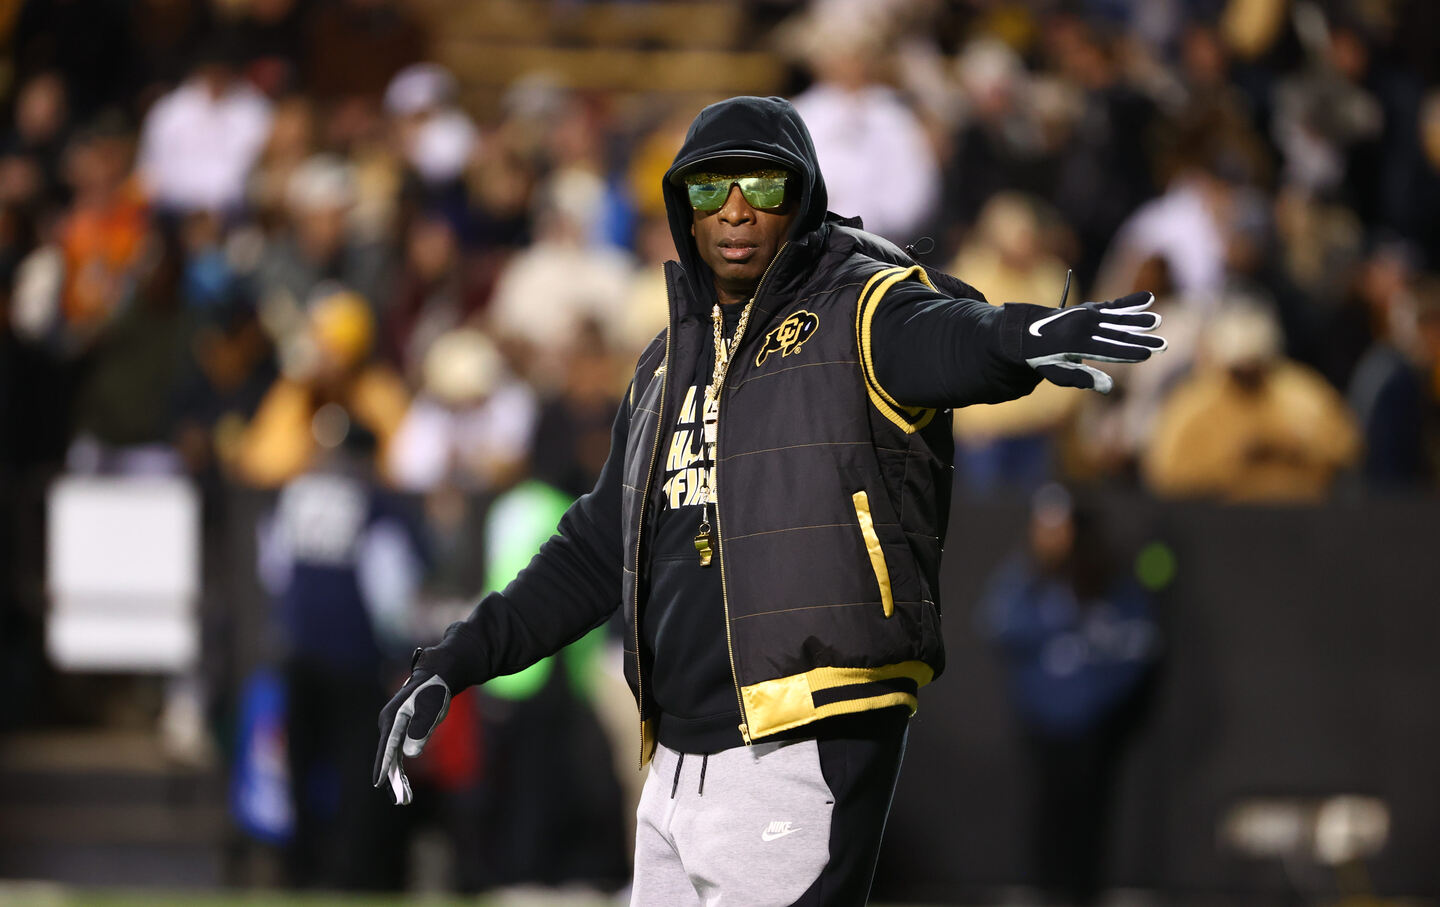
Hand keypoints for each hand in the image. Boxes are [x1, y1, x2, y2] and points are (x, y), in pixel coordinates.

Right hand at [373, 668, 450, 804]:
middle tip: (402, 800)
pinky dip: (400, 769)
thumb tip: (409, 754)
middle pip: (388, 756)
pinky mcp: (401, 732)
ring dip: (397, 778)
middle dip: (393, 779)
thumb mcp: (431, 710)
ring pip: (393, 758)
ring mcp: (393, 729)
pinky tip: (404, 785)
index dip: (383, 765)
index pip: (387, 746)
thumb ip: (421, 730)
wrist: (437, 677)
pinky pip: (398, 754)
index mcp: (393, 717)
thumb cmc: (434, 692)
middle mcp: (389, 724)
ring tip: (405, 799)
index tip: (378, 782)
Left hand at [1017, 292, 1165, 393]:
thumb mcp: (1056, 373)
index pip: (1107, 350)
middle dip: (1141, 340)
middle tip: (1163, 345)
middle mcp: (1082, 327)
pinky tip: (1148, 298)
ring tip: (1158, 321)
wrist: (1025, 331)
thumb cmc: (1043, 359)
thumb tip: (1108, 388)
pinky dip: (1130, 302)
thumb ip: (1082, 378)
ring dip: (1140, 320)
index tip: (1147, 355)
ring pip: (1118, 318)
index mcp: (1074, 344)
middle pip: (1117, 335)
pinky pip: (1113, 305)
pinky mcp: (1089, 308)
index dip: (1128, 353)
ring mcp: (1086, 315)